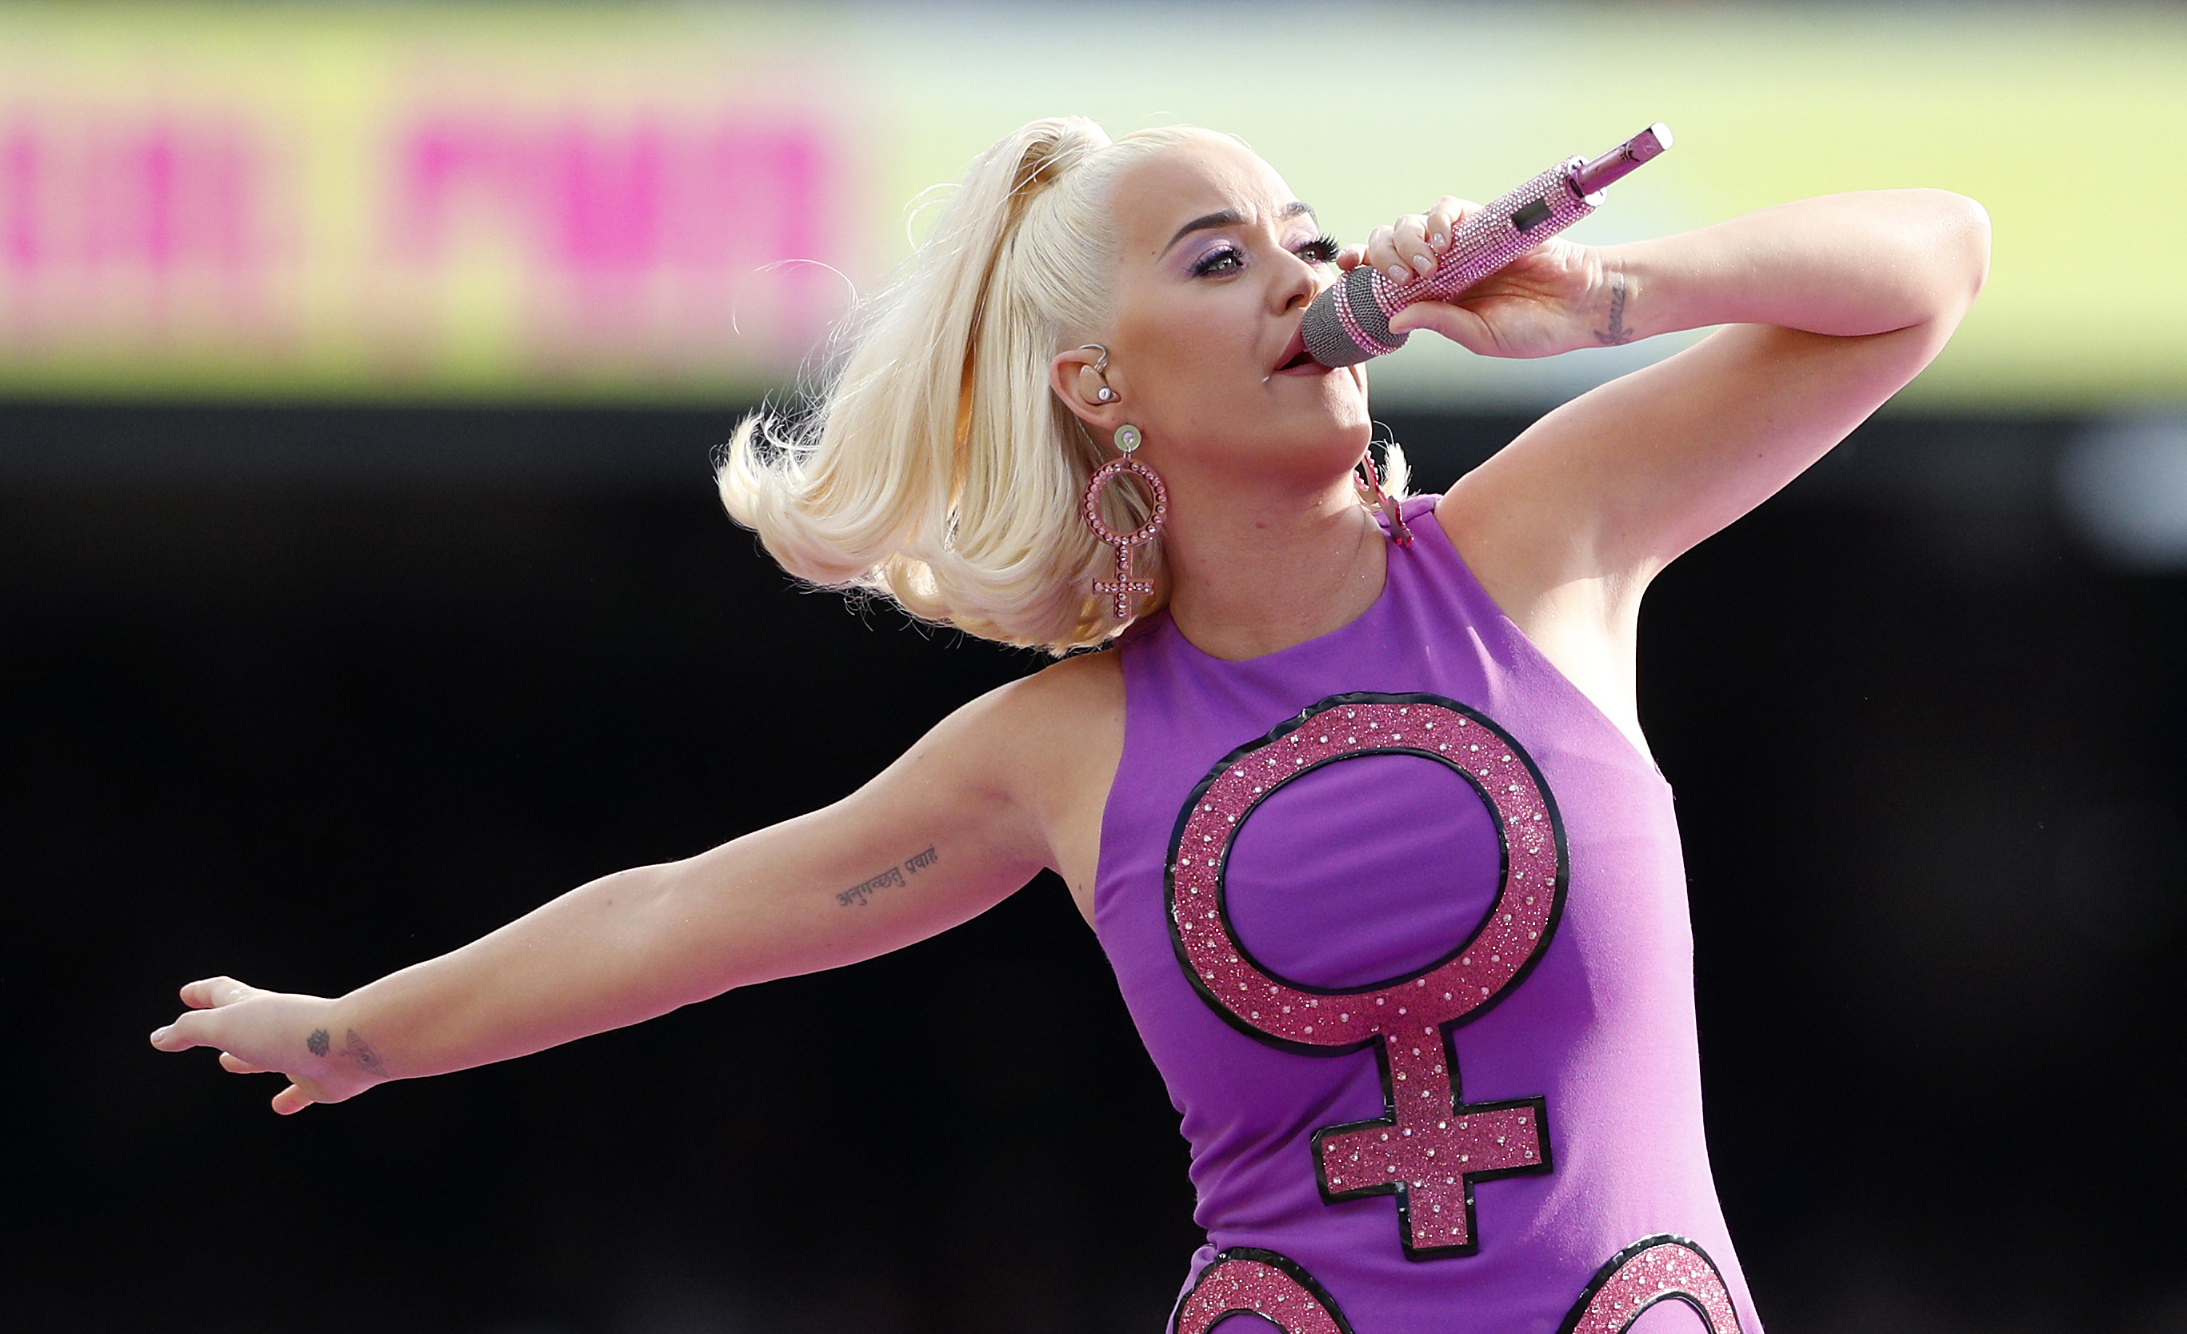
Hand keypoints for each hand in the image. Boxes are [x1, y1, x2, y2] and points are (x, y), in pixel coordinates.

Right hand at [149, 976, 386, 1114]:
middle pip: (244, 1021)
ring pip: (266, 1054)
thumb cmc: (285, 1031)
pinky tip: (280, 1106)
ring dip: (247, 1059)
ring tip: (228, 1063)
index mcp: (254, 1007)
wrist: (346, 1047)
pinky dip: (289, 1097)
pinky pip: (299, 1090)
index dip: (203, 993)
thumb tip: (159, 1037)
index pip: (222, 993)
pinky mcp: (317, 1079)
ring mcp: (298, 1050)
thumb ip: (191, 1030)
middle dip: (221, 1022)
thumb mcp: (226, 1026)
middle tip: (204, 1024)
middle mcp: (277, 1025)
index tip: (187, 993)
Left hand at [1340, 196, 1613, 359]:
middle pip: (1388, 245)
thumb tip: (1394, 317)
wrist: (1580, 303)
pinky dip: (1436, 220)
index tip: (1345, 270)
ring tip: (1427, 265)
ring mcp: (1460, 243)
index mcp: (1432, 297)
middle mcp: (1440, 267)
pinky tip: (1442, 242)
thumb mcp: (1480, 336)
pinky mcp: (1483, 222)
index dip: (1360, 268)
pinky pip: (1447, 209)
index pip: (1383, 277)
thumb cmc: (1534, 328)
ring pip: (1410, 224)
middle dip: (1381, 256)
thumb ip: (1439, 322)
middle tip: (1402, 277)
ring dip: (1406, 240)